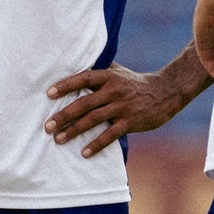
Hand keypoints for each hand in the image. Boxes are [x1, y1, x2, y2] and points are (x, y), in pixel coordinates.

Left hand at [44, 64, 187, 157]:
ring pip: (94, 119)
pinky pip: (110, 135)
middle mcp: (114, 91)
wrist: (166, 92)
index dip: (66, 85)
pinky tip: (84, 153)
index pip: (84, 78)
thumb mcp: (119, 71)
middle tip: (47, 126)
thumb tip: (78, 60)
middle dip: (64, 115)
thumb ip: (100, 68)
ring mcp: (122, 107)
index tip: (49, 94)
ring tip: (58, 139)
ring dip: (74, 130)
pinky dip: (96, 145)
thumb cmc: (135, 82)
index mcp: (109, 77)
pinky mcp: (131, 122)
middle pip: (84, 103)